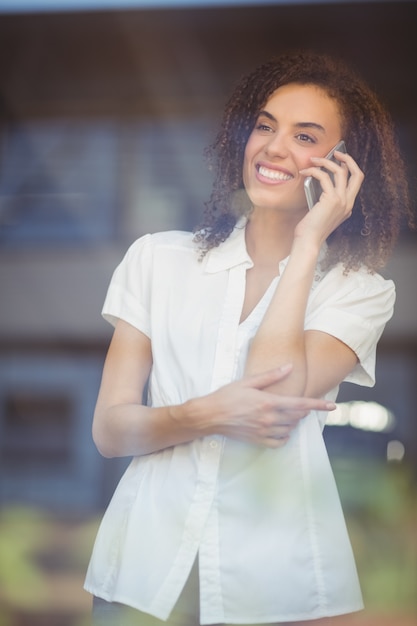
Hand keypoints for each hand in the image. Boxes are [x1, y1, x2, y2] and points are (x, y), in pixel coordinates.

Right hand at [193, 365, 334, 447]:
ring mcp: (264, 431)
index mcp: (269, 402)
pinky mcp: (258, 440)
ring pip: (290, 428)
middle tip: (302, 404)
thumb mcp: (249, 381)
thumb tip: (289, 367)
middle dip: (304, 410)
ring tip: (289, 413)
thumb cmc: (227, 396)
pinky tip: (282, 429)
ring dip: (294, 421)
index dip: (318, 405)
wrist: (210, 415)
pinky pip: (279, 441)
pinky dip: (285, 436)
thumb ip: (271, 376)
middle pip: (298, 416)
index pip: (300, 404)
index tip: (332, 406)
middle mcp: (269, 418)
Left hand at [298, 149, 363, 244]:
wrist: (308, 241)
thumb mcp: (321, 212)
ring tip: (313, 160)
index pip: (356, 181)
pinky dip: (314, 171)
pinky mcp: (331, 200)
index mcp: (347, 206)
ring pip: (340, 172)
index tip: (340, 161)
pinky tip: (305, 171)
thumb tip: (319, 179)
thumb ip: (325, 198)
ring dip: (325, 162)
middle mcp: (348, 203)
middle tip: (335, 152)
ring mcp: (342, 201)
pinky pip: (324, 177)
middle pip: (357, 174)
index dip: (350, 168)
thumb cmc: (310, 229)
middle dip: (348, 159)